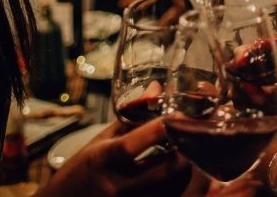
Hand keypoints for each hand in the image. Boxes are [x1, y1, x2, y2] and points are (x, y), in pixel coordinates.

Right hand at [38, 118, 191, 196]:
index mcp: (104, 159)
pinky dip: (178, 186)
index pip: (134, 144)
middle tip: (193, 136)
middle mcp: (117, 185)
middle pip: (166, 170)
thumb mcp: (102, 140)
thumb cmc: (83, 170)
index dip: (161, 128)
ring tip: (189, 153)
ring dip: (187, 170)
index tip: (179, 115)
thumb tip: (158, 89)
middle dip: (186, 150)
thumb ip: (132, 117)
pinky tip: (178, 175)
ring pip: (174, 188)